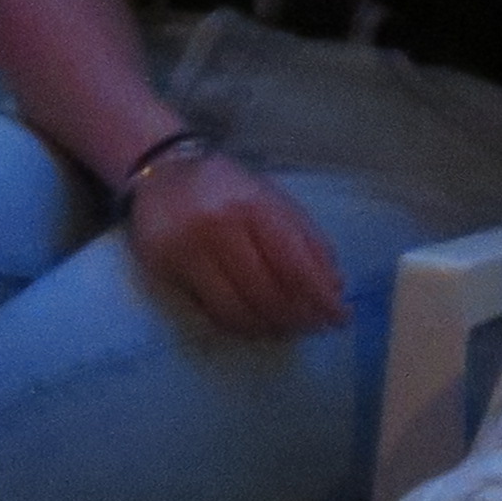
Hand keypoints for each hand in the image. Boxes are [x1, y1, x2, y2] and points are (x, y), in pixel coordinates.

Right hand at [122, 148, 351, 343]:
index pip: (294, 264)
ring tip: (287, 329)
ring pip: (237, 308)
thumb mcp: (275, 201)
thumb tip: (335, 287)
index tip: (339, 317)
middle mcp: (220, 227)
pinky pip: (210, 308)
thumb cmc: (229, 189)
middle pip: (267, 292)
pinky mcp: (165, 268)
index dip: (320, 298)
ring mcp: (188, 250)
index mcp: (255, 207)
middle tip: (313, 328)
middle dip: (297, 318)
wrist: (162, 171)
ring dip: (269, 327)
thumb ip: (308, 240)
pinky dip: (239, 324)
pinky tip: (256, 324)